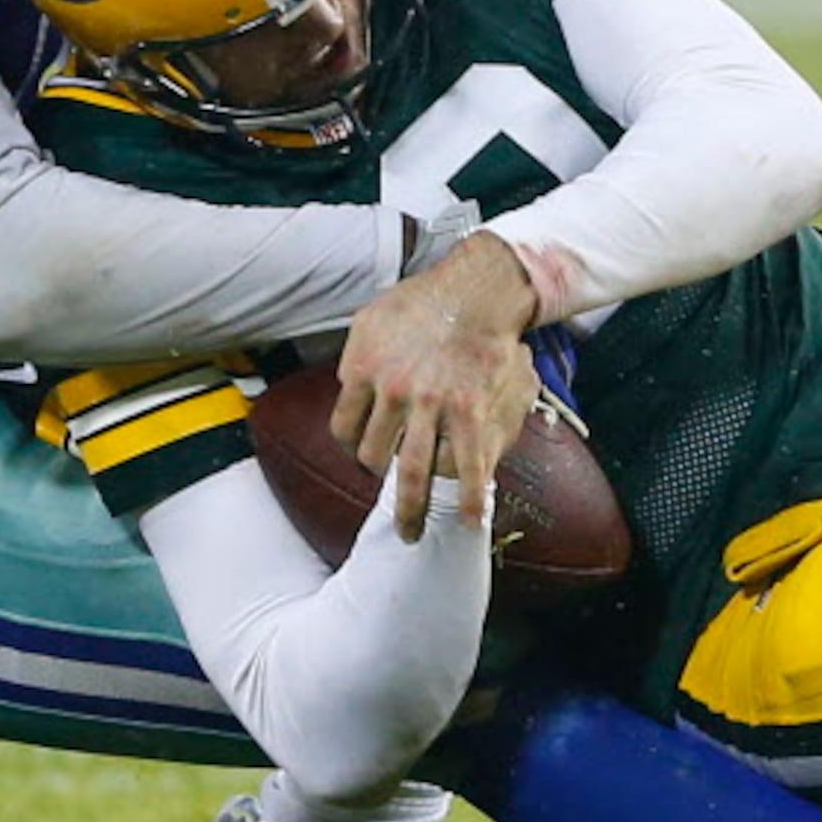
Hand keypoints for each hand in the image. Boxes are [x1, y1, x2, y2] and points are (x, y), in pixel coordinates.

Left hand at [330, 232, 541, 538]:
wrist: (477, 289)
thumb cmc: (425, 299)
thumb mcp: (370, 319)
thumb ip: (356, 356)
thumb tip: (348, 383)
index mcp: (363, 371)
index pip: (343, 429)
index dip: (351, 446)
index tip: (363, 453)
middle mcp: (392, 393)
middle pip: (374, 454)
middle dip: (380, 474)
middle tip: (390, 484)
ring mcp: (431, 406)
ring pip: (412, 471)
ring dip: (412, 508)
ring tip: (412, 532)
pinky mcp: (470, 413)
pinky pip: (467, 465)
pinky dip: (471, 496)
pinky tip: (473, 519)